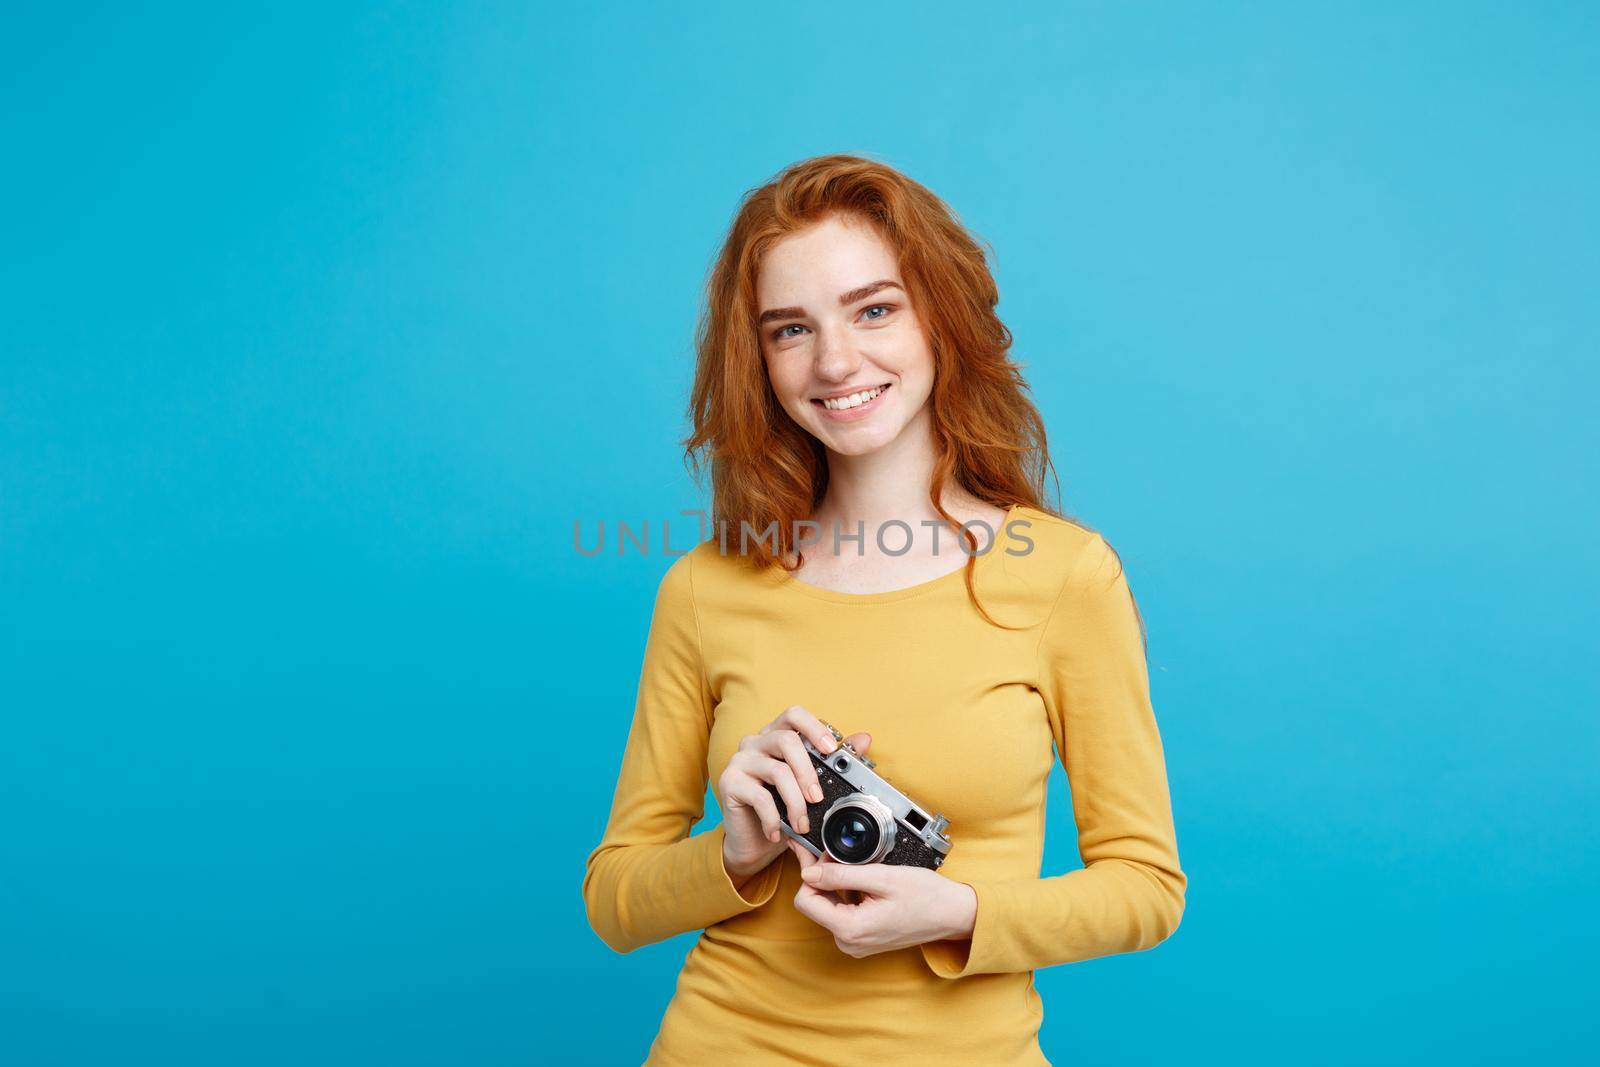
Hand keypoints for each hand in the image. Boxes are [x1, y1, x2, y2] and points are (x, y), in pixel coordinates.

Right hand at [718, 705, 871, 881]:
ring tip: (802, 824)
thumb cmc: (782, 809)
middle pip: (786, 740)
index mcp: (776, 736)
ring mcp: (740, 761)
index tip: (831, 748)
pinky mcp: (729, 782)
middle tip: (818, 798)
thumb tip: (864, 738)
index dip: (813, 726)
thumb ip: (832, 762)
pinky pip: (759, 796)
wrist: (753, 842)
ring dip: (795, 801)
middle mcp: (756, 742)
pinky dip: (773, 817)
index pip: (793, 715)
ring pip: (777, 771)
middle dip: (808, 772)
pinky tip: (778, 832)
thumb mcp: (809, 786)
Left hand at [786, 840, 977, 957]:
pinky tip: (861, 882)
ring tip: (855, 867)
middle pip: (815, 904)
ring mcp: (856, 943)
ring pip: (828, 907)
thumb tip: (809, 872)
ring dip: (835, 884)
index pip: (805, 900)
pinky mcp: (862, 939)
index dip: (811, 872)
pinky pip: (842, 914)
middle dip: (822, 876)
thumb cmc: (926, 896)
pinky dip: (846, 894)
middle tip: (836, 852)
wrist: (953, 914)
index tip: (822, 854)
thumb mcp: (882, 877)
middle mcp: (849, 942)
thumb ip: (841, 874)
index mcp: (851, 929)